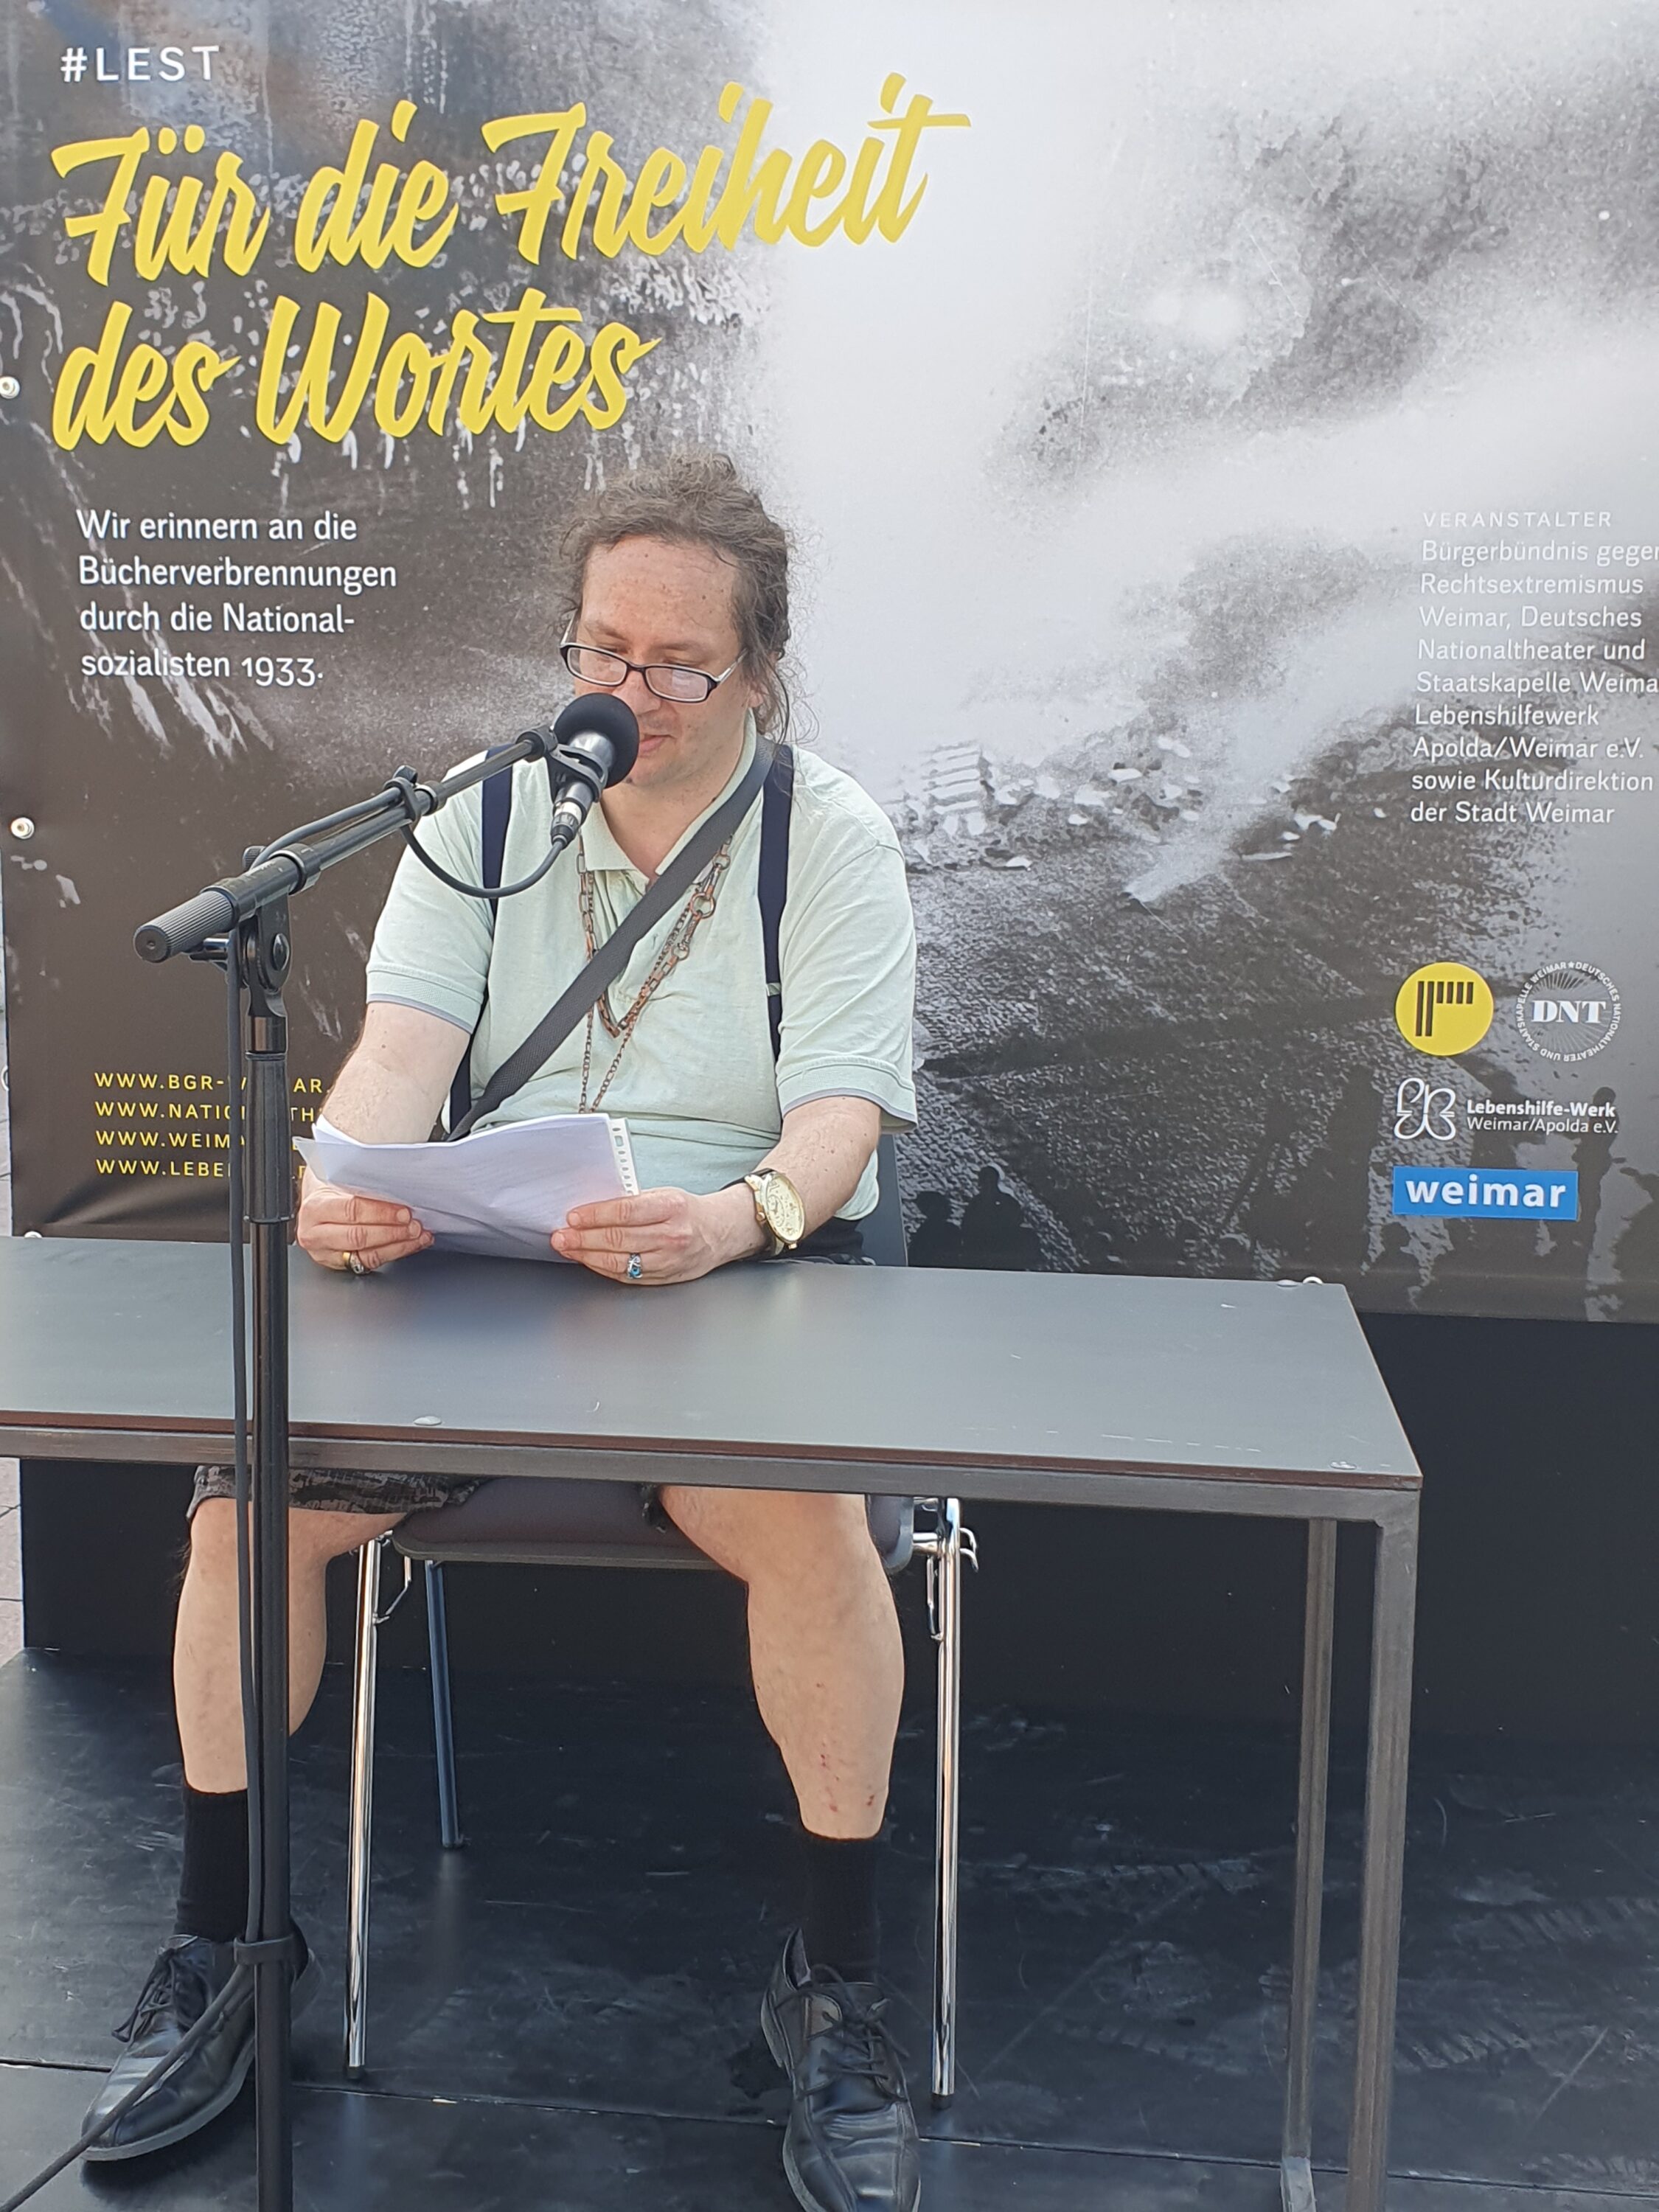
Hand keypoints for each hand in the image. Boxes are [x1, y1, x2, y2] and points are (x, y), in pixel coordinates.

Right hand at [296, 1170, 433, 1272]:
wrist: (312, 1205)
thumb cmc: (327, 1190)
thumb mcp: (336, 1180)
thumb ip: (361, 1185)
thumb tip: (397, 1186)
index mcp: (315, 1209)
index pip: (351, 1210)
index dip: (380, 1212)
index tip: (403, 1211)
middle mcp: (316, 1234)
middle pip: (359, 1236)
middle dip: (392, 1231)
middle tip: (414, 1225)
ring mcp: (326, 1253)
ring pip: (367, 1254)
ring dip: (399, 1245)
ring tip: (418, 1236)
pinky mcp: (340, 1265)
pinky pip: (371, 1262)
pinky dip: (395, 1252)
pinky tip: (411, 1244)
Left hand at [551, 1185, 759, 1284]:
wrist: (720, 1232)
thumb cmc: (687, 1211)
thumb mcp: (665, 1194)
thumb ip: (633, 1202)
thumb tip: (592, 1208)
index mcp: (671, 1207)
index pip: (625, 1212)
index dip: (595, 1215)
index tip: (573, 1216)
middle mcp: (671, 1236)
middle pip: (619, 1239)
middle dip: (583, 1238)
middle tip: (562, 1236)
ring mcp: (668, 1260)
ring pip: (620, 1262)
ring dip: (588, 1256)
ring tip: (569, 1249)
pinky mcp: (664, 1278)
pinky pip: (627, 1276)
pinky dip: (603, 1269)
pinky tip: (589, 1261)